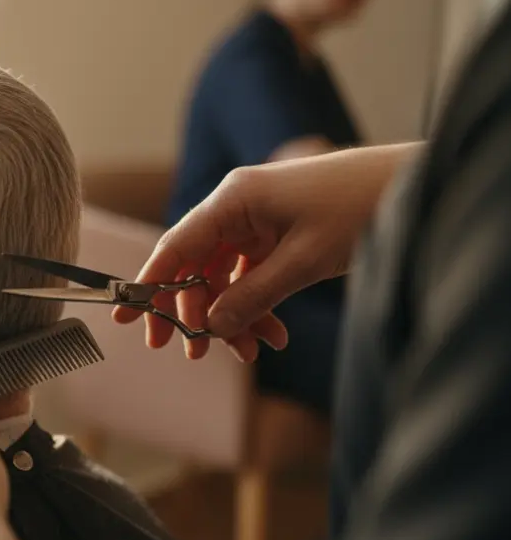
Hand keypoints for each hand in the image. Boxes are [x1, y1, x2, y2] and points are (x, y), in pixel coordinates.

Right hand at [115, 144, 414, 360]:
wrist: (412, 187)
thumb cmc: (360, 207)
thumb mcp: (303, 260)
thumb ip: (252, 296)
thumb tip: (212, 329)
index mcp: (234, 200)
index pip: (176, 246)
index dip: (149, 283)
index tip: (127, 317)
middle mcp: (239, 207)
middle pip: (197, 265)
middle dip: (194, 312)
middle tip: (187, 352)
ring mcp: (260, 220)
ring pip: (226, 276)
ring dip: (233, 316)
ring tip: (248, 352)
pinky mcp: (281, 234)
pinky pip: (253, 275)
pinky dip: (258, 306)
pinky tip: (272, 335)